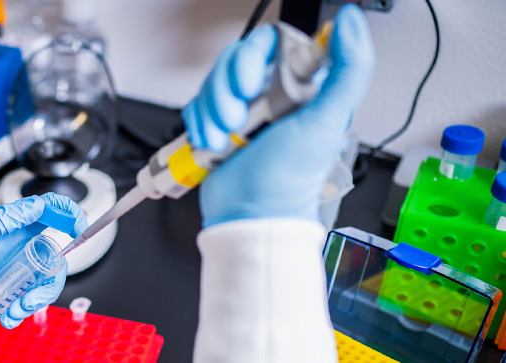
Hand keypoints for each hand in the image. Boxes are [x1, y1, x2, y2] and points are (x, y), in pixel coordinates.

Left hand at [0, 193, 86, 327]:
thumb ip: (9, 218)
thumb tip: (39, 204)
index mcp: (14, 224)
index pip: (50, 211)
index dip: (70, 214)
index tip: (81, 228)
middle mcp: (17, 244)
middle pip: (53, 259)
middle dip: (48, 283)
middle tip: (31, 299)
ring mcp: (10, 266)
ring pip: (40, 283)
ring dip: (33, 302)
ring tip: (13, 313)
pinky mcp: (2, 286)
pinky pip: (22, 298)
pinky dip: (19, 310)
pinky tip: (4, 316)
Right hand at [182, 5, 373, 226]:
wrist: (252, 215)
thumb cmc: (291, 178)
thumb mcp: (328, 119)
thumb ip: (349, 67)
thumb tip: (350, 21)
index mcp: (298, 87)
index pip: (269, 43)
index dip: (254, 57)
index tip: (255, 84)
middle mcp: (268, 94)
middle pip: (235, 60)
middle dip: (227, 89)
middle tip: (238, 118)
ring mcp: (240, 110)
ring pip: (212, 82)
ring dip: (212, 112)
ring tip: (225, 140)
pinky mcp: (214, 126)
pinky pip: (196, 105)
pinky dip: (199, 125)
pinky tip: (212, 146)